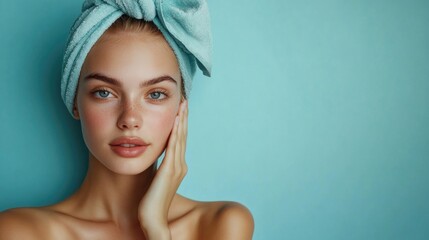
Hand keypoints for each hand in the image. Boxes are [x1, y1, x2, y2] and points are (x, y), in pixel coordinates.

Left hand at [138, 100, 187, 239]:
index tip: (180, 109)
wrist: (153, 219)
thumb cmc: (151, 202)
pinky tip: (175, 121)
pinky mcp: (169, 171)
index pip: (180, 140)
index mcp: (177, 166)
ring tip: (182, 105)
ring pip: (180, 138)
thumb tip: (156, 155)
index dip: (181, 123)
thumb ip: (159, 166)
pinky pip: (172, 148)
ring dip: (181, 120)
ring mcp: (176, 168)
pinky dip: (175, 133)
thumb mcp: (156, 179)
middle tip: (184, 100)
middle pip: (183, 136)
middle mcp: (180, 165)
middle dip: (184, 117)